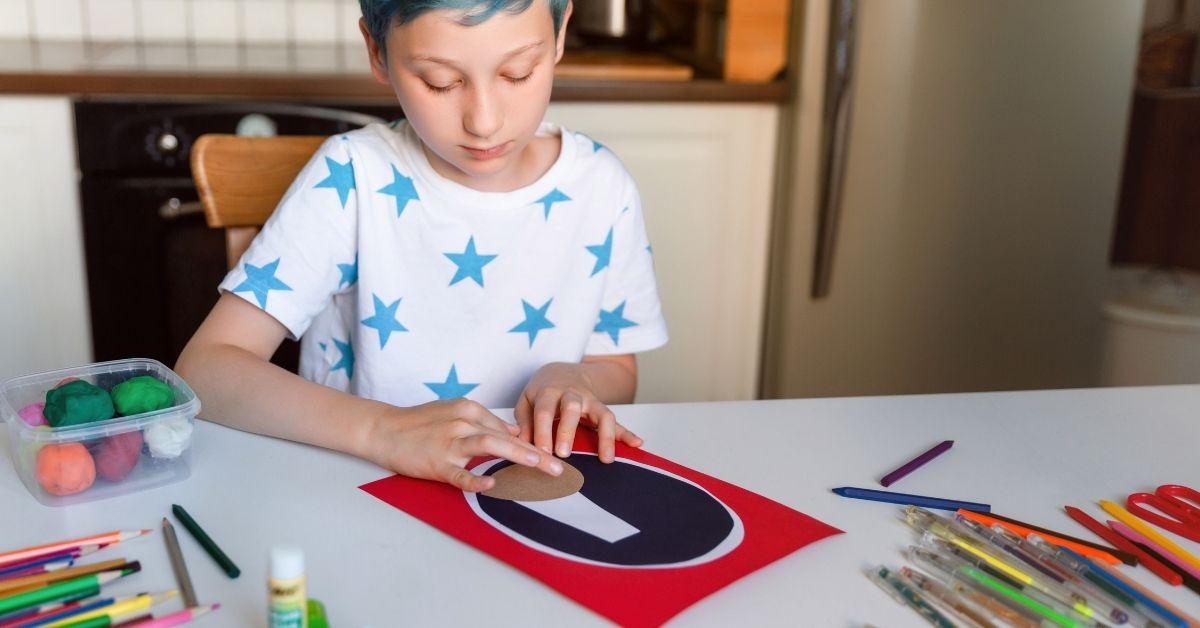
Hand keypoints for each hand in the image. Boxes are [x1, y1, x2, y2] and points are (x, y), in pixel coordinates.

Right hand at [361, 398, 562, 491]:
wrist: (384, 428)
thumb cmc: (420, 422)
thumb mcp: (455, 412)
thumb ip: (485, 421)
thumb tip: (514, 431)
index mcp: (469, 410)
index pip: (507, 428)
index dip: (532, 443)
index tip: (553, 456)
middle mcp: (462, 423)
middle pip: (506, 437)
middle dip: (535, 452)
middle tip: (557, 467)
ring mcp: (449, 443)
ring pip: (489, 446)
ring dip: (517, 455)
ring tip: (539, 466)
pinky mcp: (436, 463)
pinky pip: (459, 473)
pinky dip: (475, 480)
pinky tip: (491, 486)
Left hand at [514, 362, 642, 462]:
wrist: (561, 372)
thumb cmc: (541, 392)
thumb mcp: (526, 401)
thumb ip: (524, 421)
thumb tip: (523, 444)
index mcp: (549, 391)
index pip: (545, 411)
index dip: (542, 431)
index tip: (542, 452)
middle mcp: (572, 394)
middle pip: (572, 407)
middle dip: (568, 430)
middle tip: (564, 454)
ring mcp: (590, 400)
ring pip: (602, 413)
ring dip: (605, 436)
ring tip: (607, 459)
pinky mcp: (602, 408)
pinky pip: (617, 421)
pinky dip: (627, 433)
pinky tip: (637, 444)